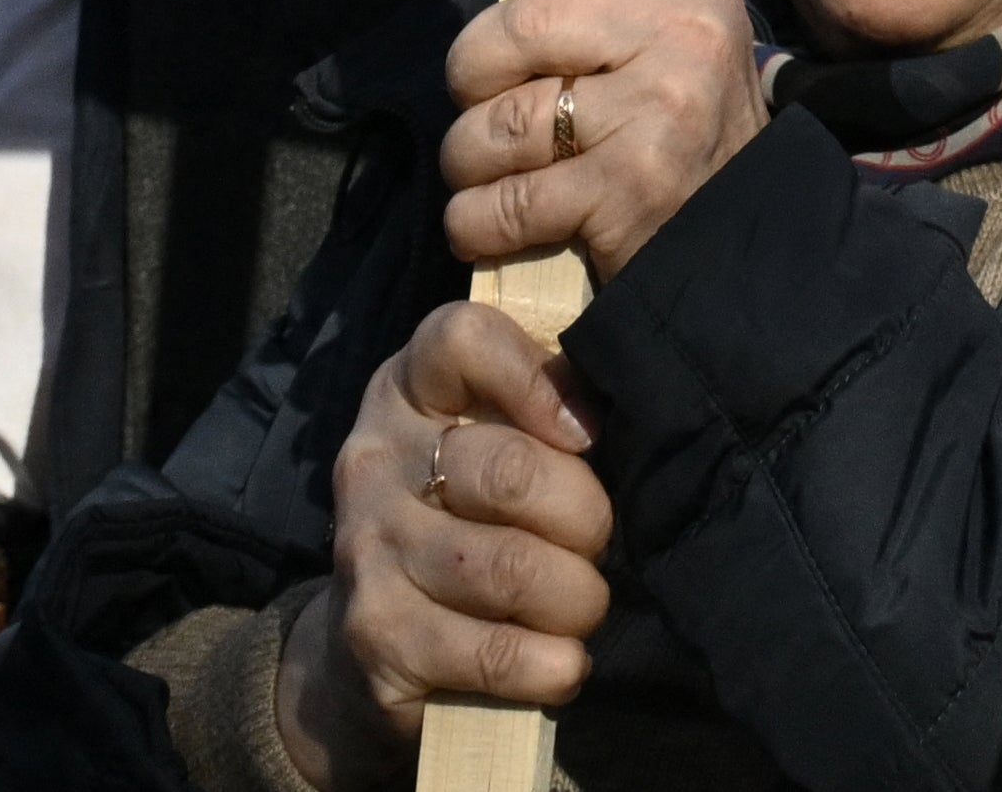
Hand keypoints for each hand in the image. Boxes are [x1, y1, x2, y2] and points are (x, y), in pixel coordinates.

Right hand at [316, 302, 613, 745]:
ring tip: (583, 604)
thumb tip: (634, 369)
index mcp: (409, 388)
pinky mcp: (376, 636)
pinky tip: (564, 663)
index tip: (588, 430)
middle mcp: (375, 458)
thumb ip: (553, 385)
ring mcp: (367, 548)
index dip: (537, 377)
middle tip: (597, 541)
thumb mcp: (498, 432)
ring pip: (510, 568)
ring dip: (576, 597)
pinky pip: (493, 652)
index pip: (463, 338)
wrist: (373, 644)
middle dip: (585, 517)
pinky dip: (550, 664)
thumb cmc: (472, 513)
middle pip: (510, 470)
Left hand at [434, 0, 772, 286]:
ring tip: (486, 173)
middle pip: (524, 24)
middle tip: (476, 102)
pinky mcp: (630, 189)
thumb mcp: (670, 39)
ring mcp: (661, 112)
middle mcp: (688, 36)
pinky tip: (491, 225)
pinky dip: (474, 221)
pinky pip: (504, 200)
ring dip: (466, 159)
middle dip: (470, 72)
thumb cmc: (676, 131)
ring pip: (500, 121)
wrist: (744, 244)